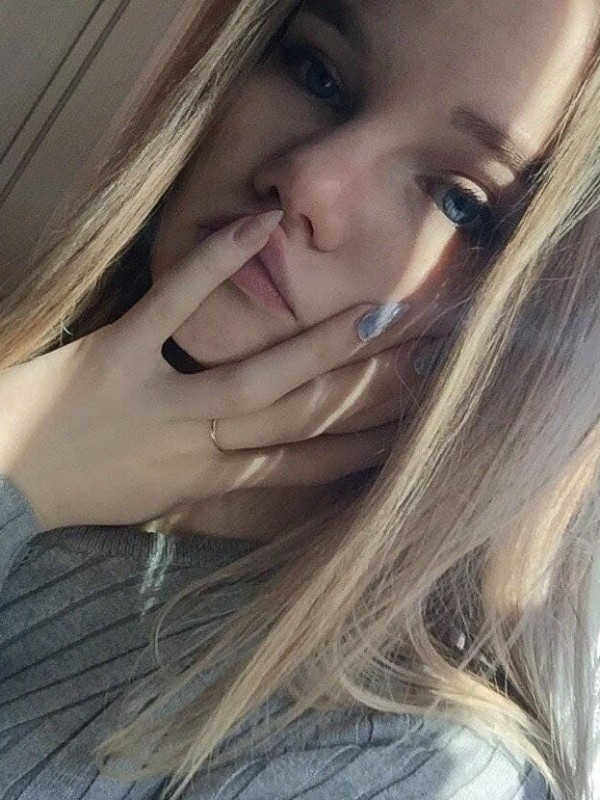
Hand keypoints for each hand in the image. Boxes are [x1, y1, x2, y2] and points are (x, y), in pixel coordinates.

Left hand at [0, 210, 445, 532]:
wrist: (0, 481)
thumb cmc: (81, 488)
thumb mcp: (157, 499)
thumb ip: (215, 478)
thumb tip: (268, 461)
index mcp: (207, 482)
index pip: (303, 466)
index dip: (363, 449)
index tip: (414, 432)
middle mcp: (197, 447)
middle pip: (299, 418)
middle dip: (369, 392)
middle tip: (428, 360)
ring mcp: (159, 400)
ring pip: (259, 376)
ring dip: (322, 344)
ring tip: (380, 313)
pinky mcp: (117, 357)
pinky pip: (174, 306)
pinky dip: (215, 264)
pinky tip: (259, 226)